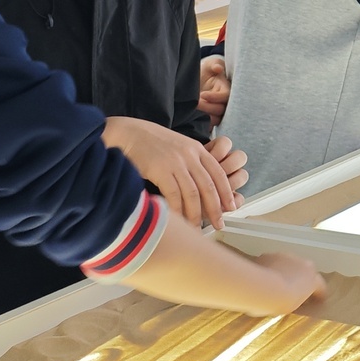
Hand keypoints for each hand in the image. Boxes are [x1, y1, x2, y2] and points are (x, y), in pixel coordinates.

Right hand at [103, 116, 239, 228]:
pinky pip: (174, 195)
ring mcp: (175, 162)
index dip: (226, 192)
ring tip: (197, 227)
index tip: (230, 207)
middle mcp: (190, 155)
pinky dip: (178, 210)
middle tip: (218, 224)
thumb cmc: (151, 143)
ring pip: (193, 194)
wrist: (128, 133)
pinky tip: (178, 220)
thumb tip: (202, 187)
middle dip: (216, 208)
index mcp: (197, 149)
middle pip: (209, 186)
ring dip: (196, 214)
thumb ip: (192, 162)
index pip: (218, 173)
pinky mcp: (160, 170)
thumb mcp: (178, 147)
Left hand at [197, 55, 230, 120]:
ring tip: (192, 111)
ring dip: (204, 116)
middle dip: (208, 107)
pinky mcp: (210, 117)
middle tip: (195, 104)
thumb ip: (214, 64)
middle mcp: (224, 101)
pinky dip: (203, 124)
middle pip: (221, 109)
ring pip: (216, 119)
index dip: (216, 97)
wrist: (195, 80)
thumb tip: (218, 68)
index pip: (226, 96)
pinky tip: (193, 120)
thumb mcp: (209, 64)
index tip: (203, 95)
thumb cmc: (205, 70)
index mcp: (226, 88)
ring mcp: (217, 111)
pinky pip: (209, 125)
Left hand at [255, 250, 328, 308]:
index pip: (319, 285)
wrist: (262, 290)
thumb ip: (298, 298)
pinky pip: (271, 263)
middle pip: (302, 270)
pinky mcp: (268, 255)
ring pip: (286, 264)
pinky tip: (262, 279)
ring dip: (283, 272)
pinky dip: (269, 269)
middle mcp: (301, 261)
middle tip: (291, 291)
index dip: (317, 293)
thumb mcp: (296, 305)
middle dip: (298, 278)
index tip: (315, 300)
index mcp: (312, 275)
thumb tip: (292, 299)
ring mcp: (284, 256)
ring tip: (274, 284)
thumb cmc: (281, 302)